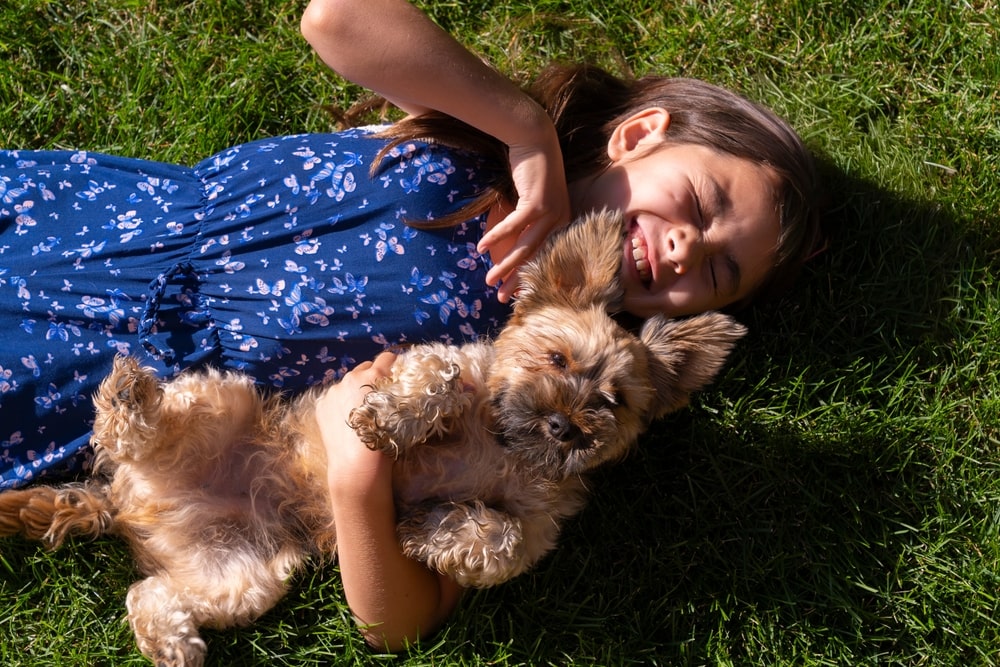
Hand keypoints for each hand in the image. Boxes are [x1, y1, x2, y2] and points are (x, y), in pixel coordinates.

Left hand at [316, 352, 396, 499]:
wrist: (357, 466)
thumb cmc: (386, 440)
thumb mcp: (399, 411)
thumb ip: (395, 391)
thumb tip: (397, 383)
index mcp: (373, 376)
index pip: (387, 358)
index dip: (393, 366)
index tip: (395, 375)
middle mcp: (351, 378)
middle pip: (365, 368)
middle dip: (373, 377)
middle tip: (378, 396)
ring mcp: (333, 391)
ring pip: (348, 383)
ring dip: (354, 390)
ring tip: (360, 412)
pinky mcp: (321, 405)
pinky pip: (334, 397)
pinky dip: (340, 404)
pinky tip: (346, 421)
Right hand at [478, 122, 570, 302]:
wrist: (536, 140)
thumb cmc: (532, 172)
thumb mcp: (533, 201)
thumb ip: (528, 222)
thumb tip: (510, 243)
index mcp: (562, 224)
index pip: (546, 258)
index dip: (530, 277)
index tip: (517, 295)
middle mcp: (561, 222)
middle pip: (537, 259)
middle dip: (518, 281)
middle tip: (503, 299)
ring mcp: (551, 213)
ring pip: (526, 248)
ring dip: (506, 266)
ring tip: (490, 281)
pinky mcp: (538, 203)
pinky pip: (515, 226)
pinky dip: (498, 237)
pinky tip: (483, 248)